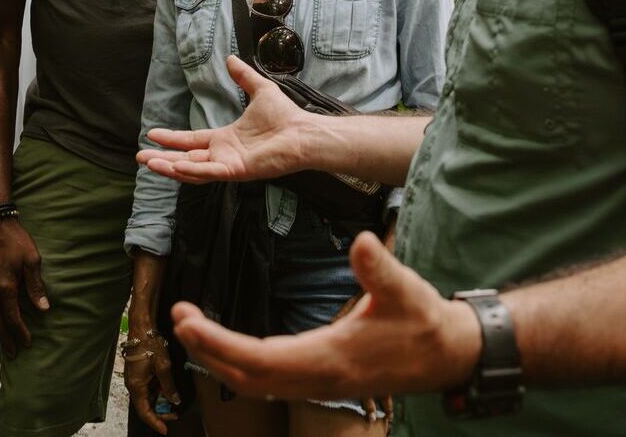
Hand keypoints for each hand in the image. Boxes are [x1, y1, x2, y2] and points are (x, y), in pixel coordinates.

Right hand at [0, 215, 48, 357]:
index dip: (20, 332)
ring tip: (4, 344)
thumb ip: (36, 286)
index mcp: (5, 288)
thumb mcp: (32, 260)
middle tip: (13, 354)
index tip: (28, 343)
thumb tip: (43, 309)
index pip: (12, 318)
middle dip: (5, 340)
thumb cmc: (15, 240)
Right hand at [124, 307, 180, 433]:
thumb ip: (169, 386)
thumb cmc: (149, 343)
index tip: (165, 429)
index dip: (155, 423)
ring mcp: (134, 379)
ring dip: (159, 400)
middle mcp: (133, 385)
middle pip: (145, 407)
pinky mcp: (138, 373)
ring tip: (172, 400)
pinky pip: (147, 388)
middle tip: (174, 413)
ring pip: (147, 398)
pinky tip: (166, 388)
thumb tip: (174, 400)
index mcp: (136, 386)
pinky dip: (157, 391)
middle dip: (160, 412)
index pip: (144, 413)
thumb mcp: (163, 366)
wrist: (142, 327)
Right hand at [137, 55, 320, 183]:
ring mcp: (228, 165)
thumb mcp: (259, 90)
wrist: (303, 131)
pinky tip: (173, 167)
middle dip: (163, 158)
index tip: (152, 134)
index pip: (192, 140)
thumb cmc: (285, 116)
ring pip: (192, 170)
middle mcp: (223, 154)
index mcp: (225, 139)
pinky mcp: (236, 171)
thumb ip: (243, 77)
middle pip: (186, 159)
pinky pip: (208, 173)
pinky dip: (191, 171)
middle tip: (140, 156)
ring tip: (149, 163)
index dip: (172, 139)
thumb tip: (231, 59)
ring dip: (170, 167)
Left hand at [170, 231, 481, 401]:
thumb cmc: (424, 323)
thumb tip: (361, 241)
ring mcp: (318, 384)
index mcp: (329, 357)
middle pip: (247, 376)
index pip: (260, 359)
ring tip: (192, 329)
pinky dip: (241, 366)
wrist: (447, 356)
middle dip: (207, 351)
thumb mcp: (405, 289)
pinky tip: (226, 348)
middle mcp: (317, 378)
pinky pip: (269, 381)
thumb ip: (379, 268)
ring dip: (219, 359)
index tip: (189, 321)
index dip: (219, 343)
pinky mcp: (320, 381)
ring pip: (255, 383)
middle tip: (178, 318)